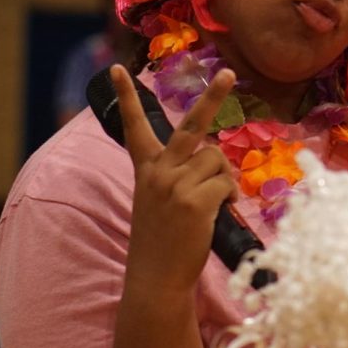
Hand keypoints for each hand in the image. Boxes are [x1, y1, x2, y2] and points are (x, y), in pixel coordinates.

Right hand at [112, 64, 238, 294]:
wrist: (155, 278)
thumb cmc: (163, 242)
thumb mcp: (161, 201)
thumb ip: (181, 175)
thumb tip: (216, 160)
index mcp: (146, 170)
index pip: (134, 127)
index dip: (126, 98)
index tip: (118, 68)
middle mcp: (158, 171)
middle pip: (191, 125)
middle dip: (213, 96)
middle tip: (228, 72)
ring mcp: (175, 185)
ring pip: (217, 159)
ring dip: (223, 178)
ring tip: (213, 202)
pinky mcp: (194, 201)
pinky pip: (226, 183)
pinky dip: (229, 197)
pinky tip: (218, 213)